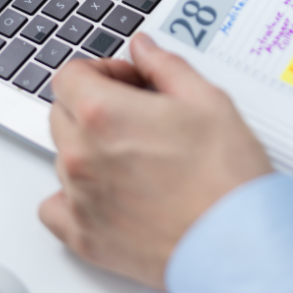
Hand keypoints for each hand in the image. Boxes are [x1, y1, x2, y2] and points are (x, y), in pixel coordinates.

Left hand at [39, 33, 272, 288]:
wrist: (237, 243)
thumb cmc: (228, 179)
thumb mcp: (208, 101)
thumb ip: (166, 67)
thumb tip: (145, 50)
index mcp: (103, 114)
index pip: (70, 75)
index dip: (103, 71)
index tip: (127, 82)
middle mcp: (81, 155)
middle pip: (62, 113)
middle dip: (94, 107)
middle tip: (138, 117)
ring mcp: (79, 199)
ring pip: (63, 158)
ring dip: (90, 150)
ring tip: (138, 159)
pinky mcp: (85, 236)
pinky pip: (55, 208)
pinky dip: (72, 198)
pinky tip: (106, 193)